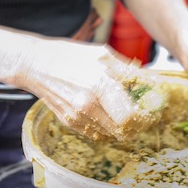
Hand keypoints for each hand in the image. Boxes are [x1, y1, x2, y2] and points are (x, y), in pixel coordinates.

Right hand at [22, 39, 160, 139]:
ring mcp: (77, 117)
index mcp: (99, 84)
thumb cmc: (69, 55)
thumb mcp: (101, 54)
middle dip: (136, 124)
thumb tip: (150, 80)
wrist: (35, 64)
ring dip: (121, 128)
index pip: (131, 115)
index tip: (152, 112)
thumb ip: (127, 69)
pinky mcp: (69, 122)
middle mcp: (88, 105)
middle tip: (142, 116)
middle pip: (123, 130)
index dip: (145, 116)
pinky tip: (107, 114)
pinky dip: (106, 128)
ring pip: (110, 134)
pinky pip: (96, 134)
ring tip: (125, 114)